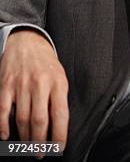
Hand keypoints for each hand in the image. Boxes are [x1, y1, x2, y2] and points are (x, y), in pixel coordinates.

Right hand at [0, 29, 68, 157]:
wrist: (26, 42)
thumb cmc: (46, 64)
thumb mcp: (60, 77)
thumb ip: (59, 99)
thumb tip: (58, 127)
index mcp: (57, 82)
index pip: (60, 114)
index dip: (59, 135)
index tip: (58, 148)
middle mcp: (40, 84)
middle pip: (39, 121)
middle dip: (40, 143)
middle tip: (39, 155)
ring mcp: (21, 85)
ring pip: (22, 119)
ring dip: (24, 139)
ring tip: (28, 149)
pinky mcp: (6, 85)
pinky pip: (3, 110)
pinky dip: (3, 127)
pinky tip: (7, 137)